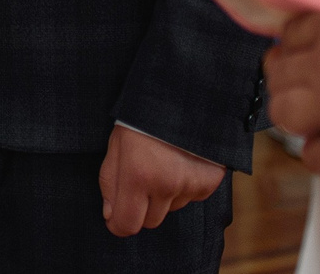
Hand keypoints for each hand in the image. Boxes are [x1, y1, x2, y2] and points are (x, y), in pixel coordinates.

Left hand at [98, 125, 222, 235]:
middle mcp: (166, 184)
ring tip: (163, 164)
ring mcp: (191, 184)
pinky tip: (181, 162)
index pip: (126, 224)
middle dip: (141, 207)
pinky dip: (184, 187)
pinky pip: (191, 198)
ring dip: (164, 195)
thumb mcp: (116, 145)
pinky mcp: (210, 182)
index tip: (115, 217)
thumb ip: (110, 182)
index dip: (118, 224)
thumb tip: (110, 215)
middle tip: (140, 179)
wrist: (182, 96)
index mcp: (138, 175)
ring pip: (171, 209)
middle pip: (150, 221)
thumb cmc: (142, 119)